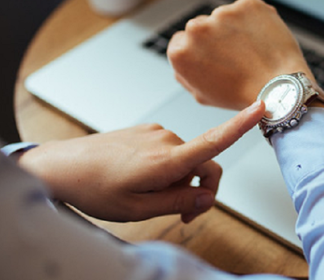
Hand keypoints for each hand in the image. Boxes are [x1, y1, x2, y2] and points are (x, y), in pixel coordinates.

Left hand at [17, 101, 264, 222]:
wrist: (61, 166)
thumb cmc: (94, 188)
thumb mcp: (138, 209)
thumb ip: (177, 203)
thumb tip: (206, 199)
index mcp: (165, 160)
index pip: (213, 142)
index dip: (240, 126)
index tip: (262, 107)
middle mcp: (165, 139)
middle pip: (204, 165)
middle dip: (198, 190)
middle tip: (181, 216)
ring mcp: (156, 133)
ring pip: (186, 160)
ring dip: (179, 181)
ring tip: (149, 197)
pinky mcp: (147, 131)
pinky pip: (170, 151)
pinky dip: (167, 169)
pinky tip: (142, 181)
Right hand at [168, 0, 313, 109]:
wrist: (279, 87)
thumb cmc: (242, 94)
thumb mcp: (202, 94)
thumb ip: (184, 72)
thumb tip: (181, 55)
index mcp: (180, 51)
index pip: (182, 40)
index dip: (200, 50)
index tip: (214, 57)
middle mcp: (197, 28)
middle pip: (202, 26)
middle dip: (215, 37)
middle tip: (235, 56)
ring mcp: (223, 13)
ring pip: (226, 17)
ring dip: (235, 28)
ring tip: (251, 51)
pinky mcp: (247, 4)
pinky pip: (247, 10)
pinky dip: (254, 21)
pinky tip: (261, 40)